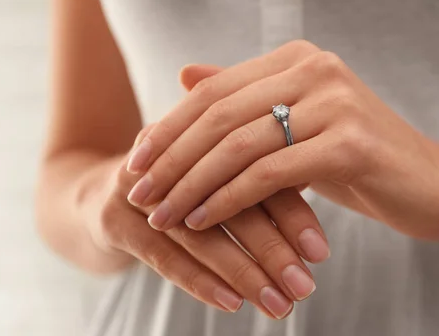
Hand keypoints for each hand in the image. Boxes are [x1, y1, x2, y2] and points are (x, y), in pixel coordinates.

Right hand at [83, 66, 328, 319]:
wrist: (105, 194)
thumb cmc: (185, 185)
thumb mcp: (225, 171)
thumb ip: (269, 169)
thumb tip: (333, 182)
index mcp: (207, 133)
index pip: (257, 168)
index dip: (291, 210)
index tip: (322, 251)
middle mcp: (173, 153)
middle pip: (231, 200)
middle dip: (273, 248)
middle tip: (306, 286)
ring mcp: (139, 184)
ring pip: (200, 231)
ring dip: (243, 270)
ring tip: (279, 304)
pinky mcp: (113, 218)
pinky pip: (162, 254)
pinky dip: (199, 280)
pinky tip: (233, 302)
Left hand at [129, 40, 438, 239]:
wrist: (431, 184)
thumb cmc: (357, 158)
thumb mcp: (295, 124)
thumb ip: (244, 98)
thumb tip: (184, 73)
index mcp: (299, 58)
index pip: (213, 90)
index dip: (169, 127)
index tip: (136, 162)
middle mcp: (316, 69)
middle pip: (219, 115)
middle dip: (171, 159)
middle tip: (138, 193)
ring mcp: (336, 103)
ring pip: (239, 145)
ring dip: (192, 185)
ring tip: (161, 214)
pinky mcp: (350, 143)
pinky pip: (269, 174)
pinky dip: (228, 199)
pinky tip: (203, 220)